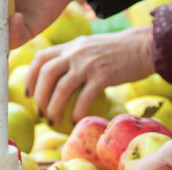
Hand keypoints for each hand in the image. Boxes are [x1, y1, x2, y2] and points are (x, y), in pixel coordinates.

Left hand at [26, 26, 155, 124]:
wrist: (143, 47)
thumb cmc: (119, 52)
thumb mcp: (91, 48)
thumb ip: (76, 58)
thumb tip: (62, 78)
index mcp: (70, 46)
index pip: (41, 58)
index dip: (30, 77)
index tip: (29, 93)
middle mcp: (75, 53)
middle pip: (46, 75)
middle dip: (39, 97)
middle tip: (41, 113)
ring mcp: (88, 64)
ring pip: (61, 88)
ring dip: (53, 108)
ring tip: (53, 121)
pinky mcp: (103, 76)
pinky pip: (84, 97)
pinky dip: (77, 111)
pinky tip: (75, 120)